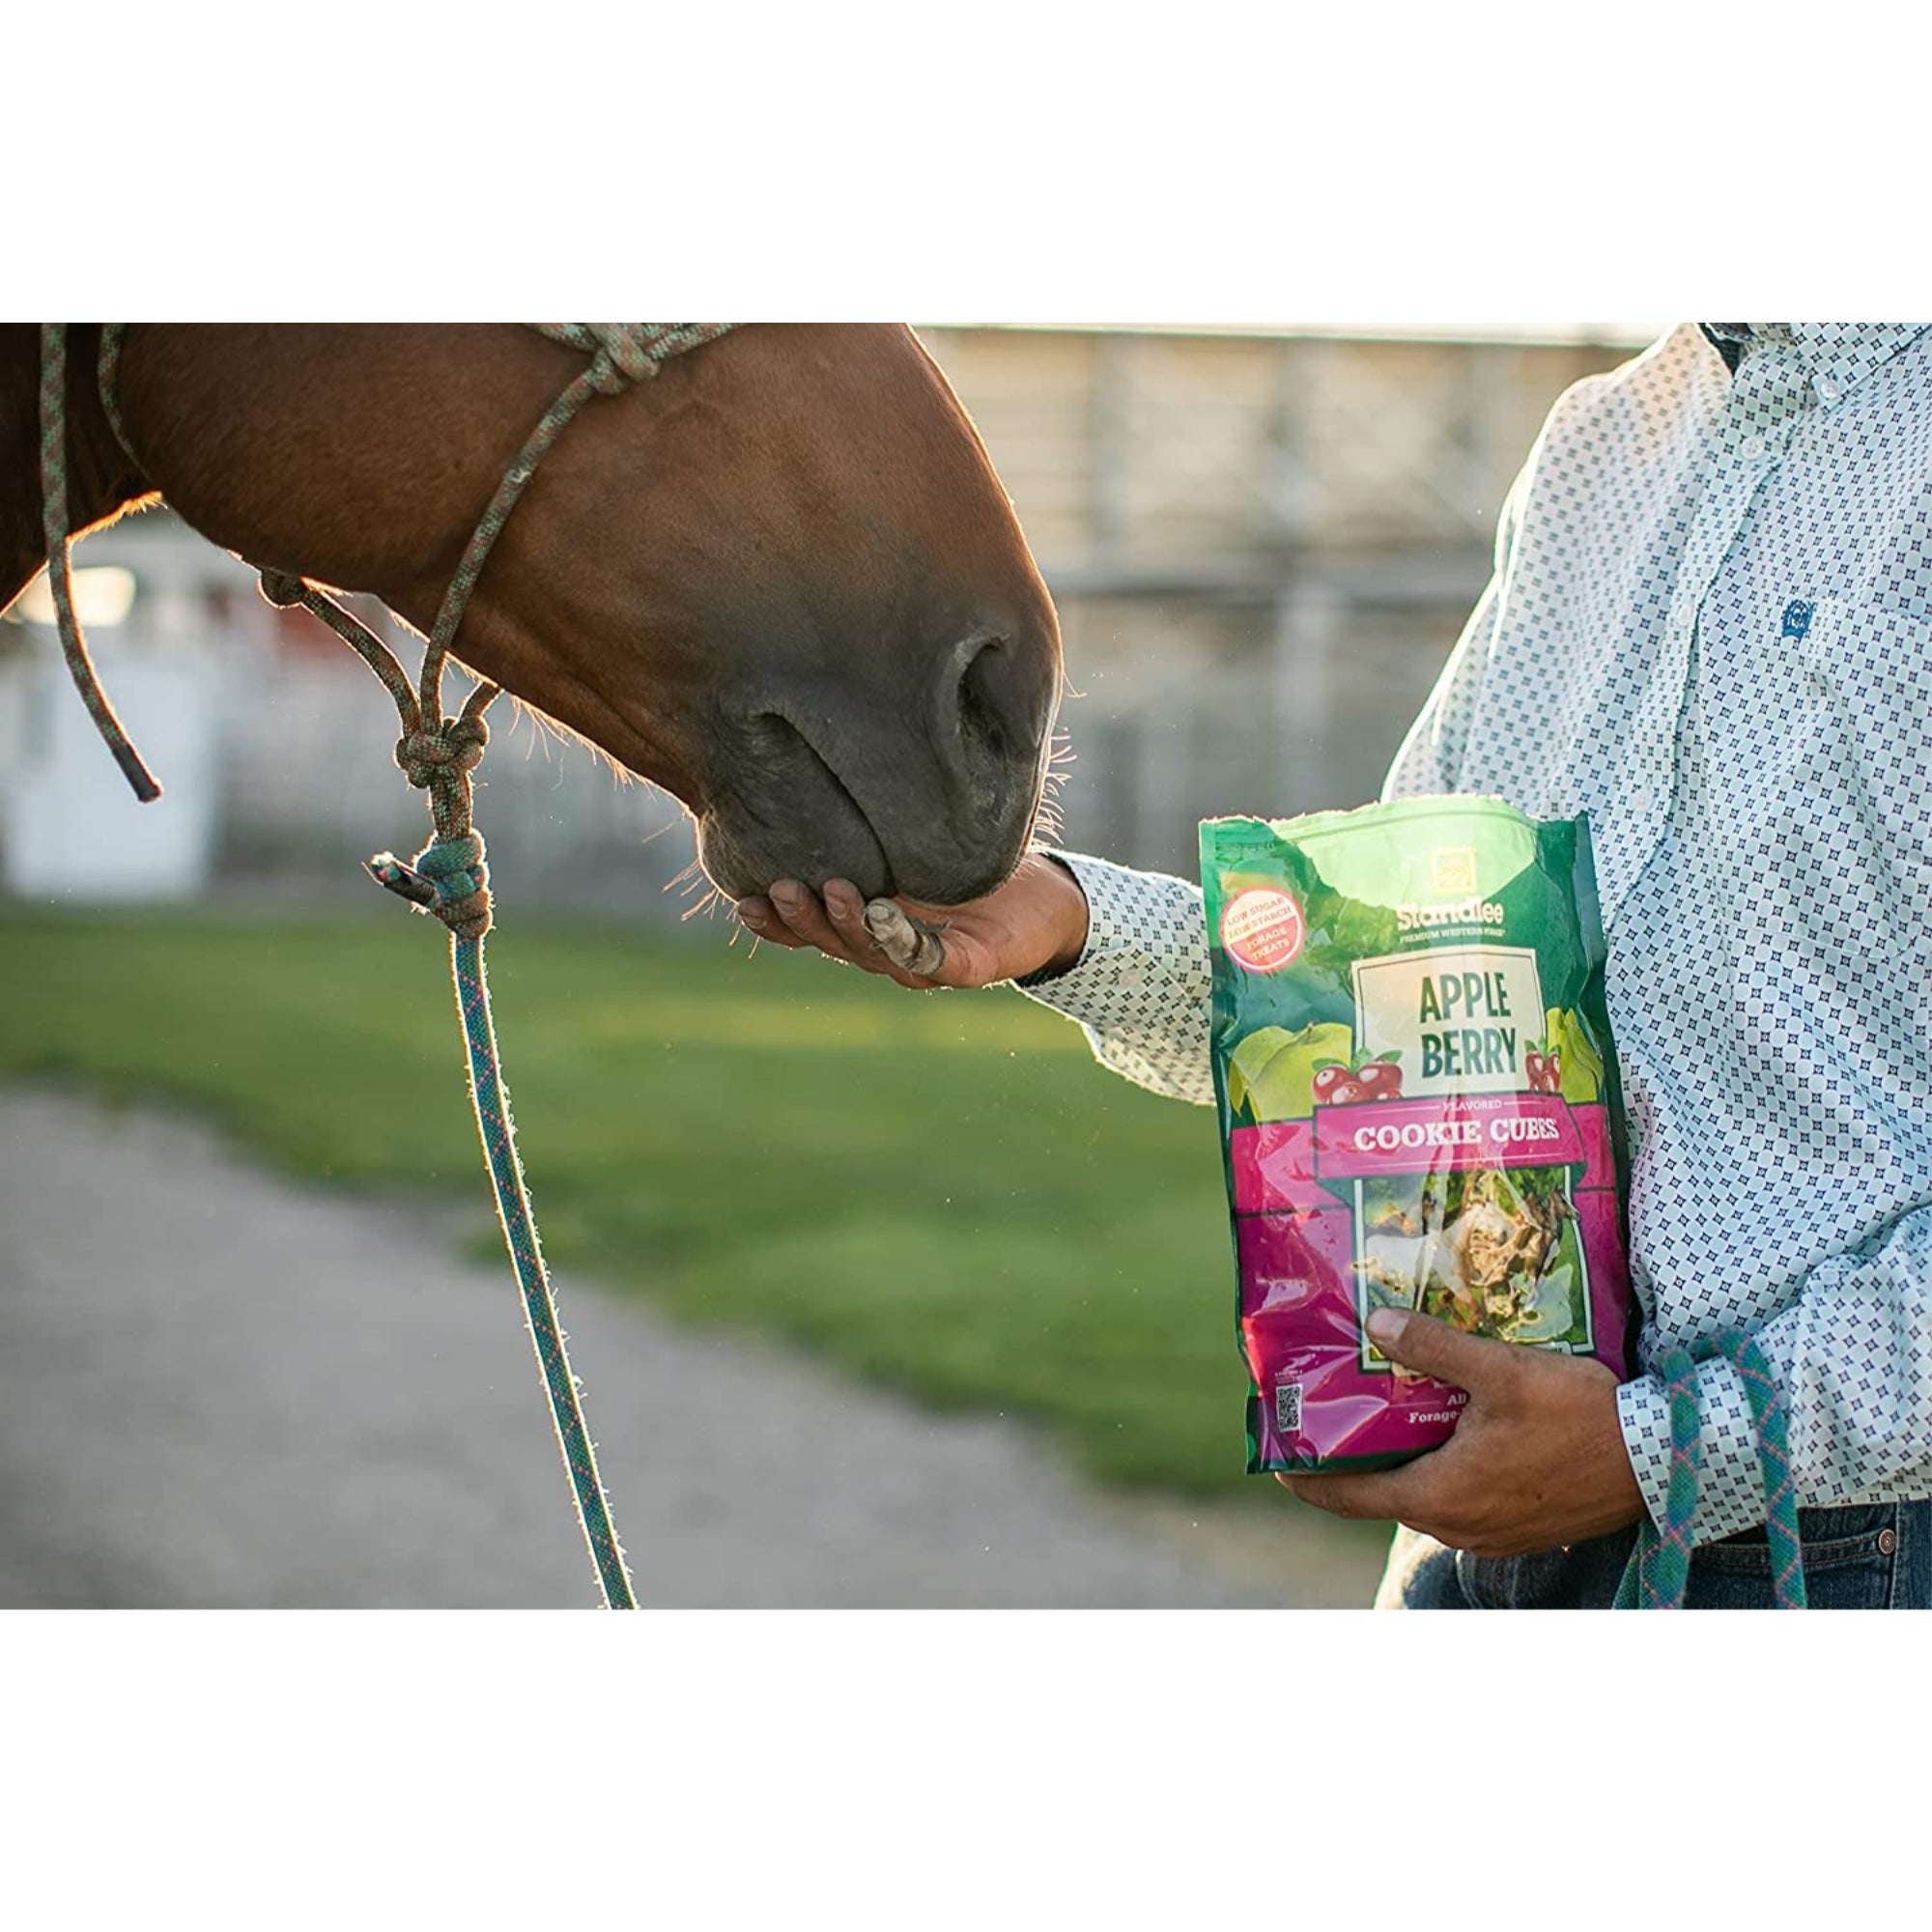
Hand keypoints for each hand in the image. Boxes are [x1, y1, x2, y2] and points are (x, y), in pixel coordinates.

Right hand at [734, 852, 1088, 990]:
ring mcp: (929, 961)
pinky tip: (884, 913)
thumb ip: (876, 825)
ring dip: (847, 925)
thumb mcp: (917, 840)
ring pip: (875, 952)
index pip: (813, 928)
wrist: (1050, 894)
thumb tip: (825, 764)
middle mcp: (891, 948)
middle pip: (834, 943)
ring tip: (830, 890)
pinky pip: (932, 957)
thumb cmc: (980, 864)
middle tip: (780, 888)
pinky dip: (904, 939)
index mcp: (870, 923)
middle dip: (803, 920)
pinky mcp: (971, 967)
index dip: (776, 922)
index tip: (742, 900)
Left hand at [1277, 1308, 1646, 1557]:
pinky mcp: (1521, 1527)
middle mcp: (1458, 1527)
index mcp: (1440, 1496)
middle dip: (1355, 1455)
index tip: (1276, 1454)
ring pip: (1426, 1495)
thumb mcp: (1502, 1370)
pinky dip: (1444, 1468)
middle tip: (1333, 1410)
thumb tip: (1375, 1324)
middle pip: (1384, 1494)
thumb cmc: (1582, 1417)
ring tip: (1389, 1406)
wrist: (1663, 1461)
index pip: (1347, 1496)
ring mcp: (1492, 1533)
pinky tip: (1451, 1425)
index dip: (1305, 1475)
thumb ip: (1434, 1347)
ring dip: (1405, 1459)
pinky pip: (1463, 1499)